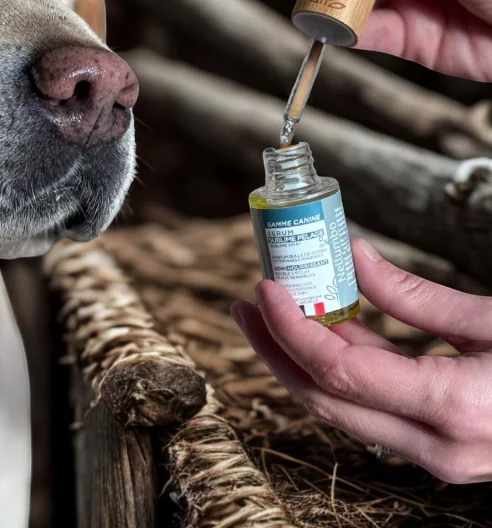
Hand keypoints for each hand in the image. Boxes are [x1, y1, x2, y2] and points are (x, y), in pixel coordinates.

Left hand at [231, 238, 491, 483]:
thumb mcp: (491, 317)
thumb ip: (413, 294)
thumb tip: (353, 257)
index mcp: (450, 408)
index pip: (338, 371)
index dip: (290, 328)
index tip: (263, 287)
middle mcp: (435, 448)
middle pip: (325, 398)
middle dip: (276, 349)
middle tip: (246, 304)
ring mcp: (436, 456)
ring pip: (343, 408)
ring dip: (300, 359)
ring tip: (271, 312)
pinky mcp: (438, 446)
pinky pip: (371, 409)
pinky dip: (340, 369)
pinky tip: (323, 330)